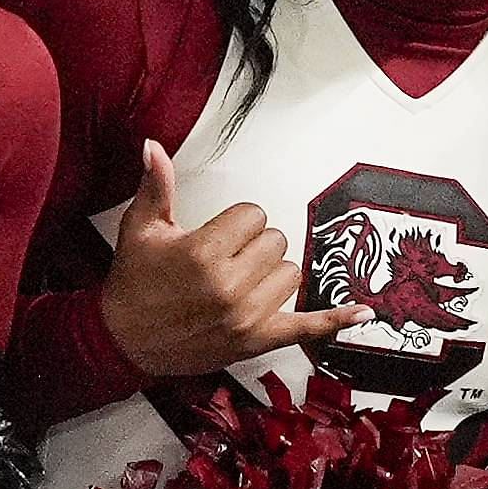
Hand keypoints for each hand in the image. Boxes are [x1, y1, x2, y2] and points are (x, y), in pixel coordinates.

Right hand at [97, 140, 340, 380]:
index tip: (217, 235)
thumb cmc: (134, 285)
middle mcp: (229, 286)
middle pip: (275, 241)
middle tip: (223, 259)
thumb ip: (156, 186)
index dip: (235, 222)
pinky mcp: (258, 340)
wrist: (125, 341)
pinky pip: (307, 327)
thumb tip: (153, 147)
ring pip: (291, 273)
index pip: (253, 215)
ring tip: (240, 280)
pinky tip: (362, 313)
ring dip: (272, 273)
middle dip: (252, 245)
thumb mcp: (140, 230)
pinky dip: (335, 320)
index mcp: (202, 253)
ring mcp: (247, 316)